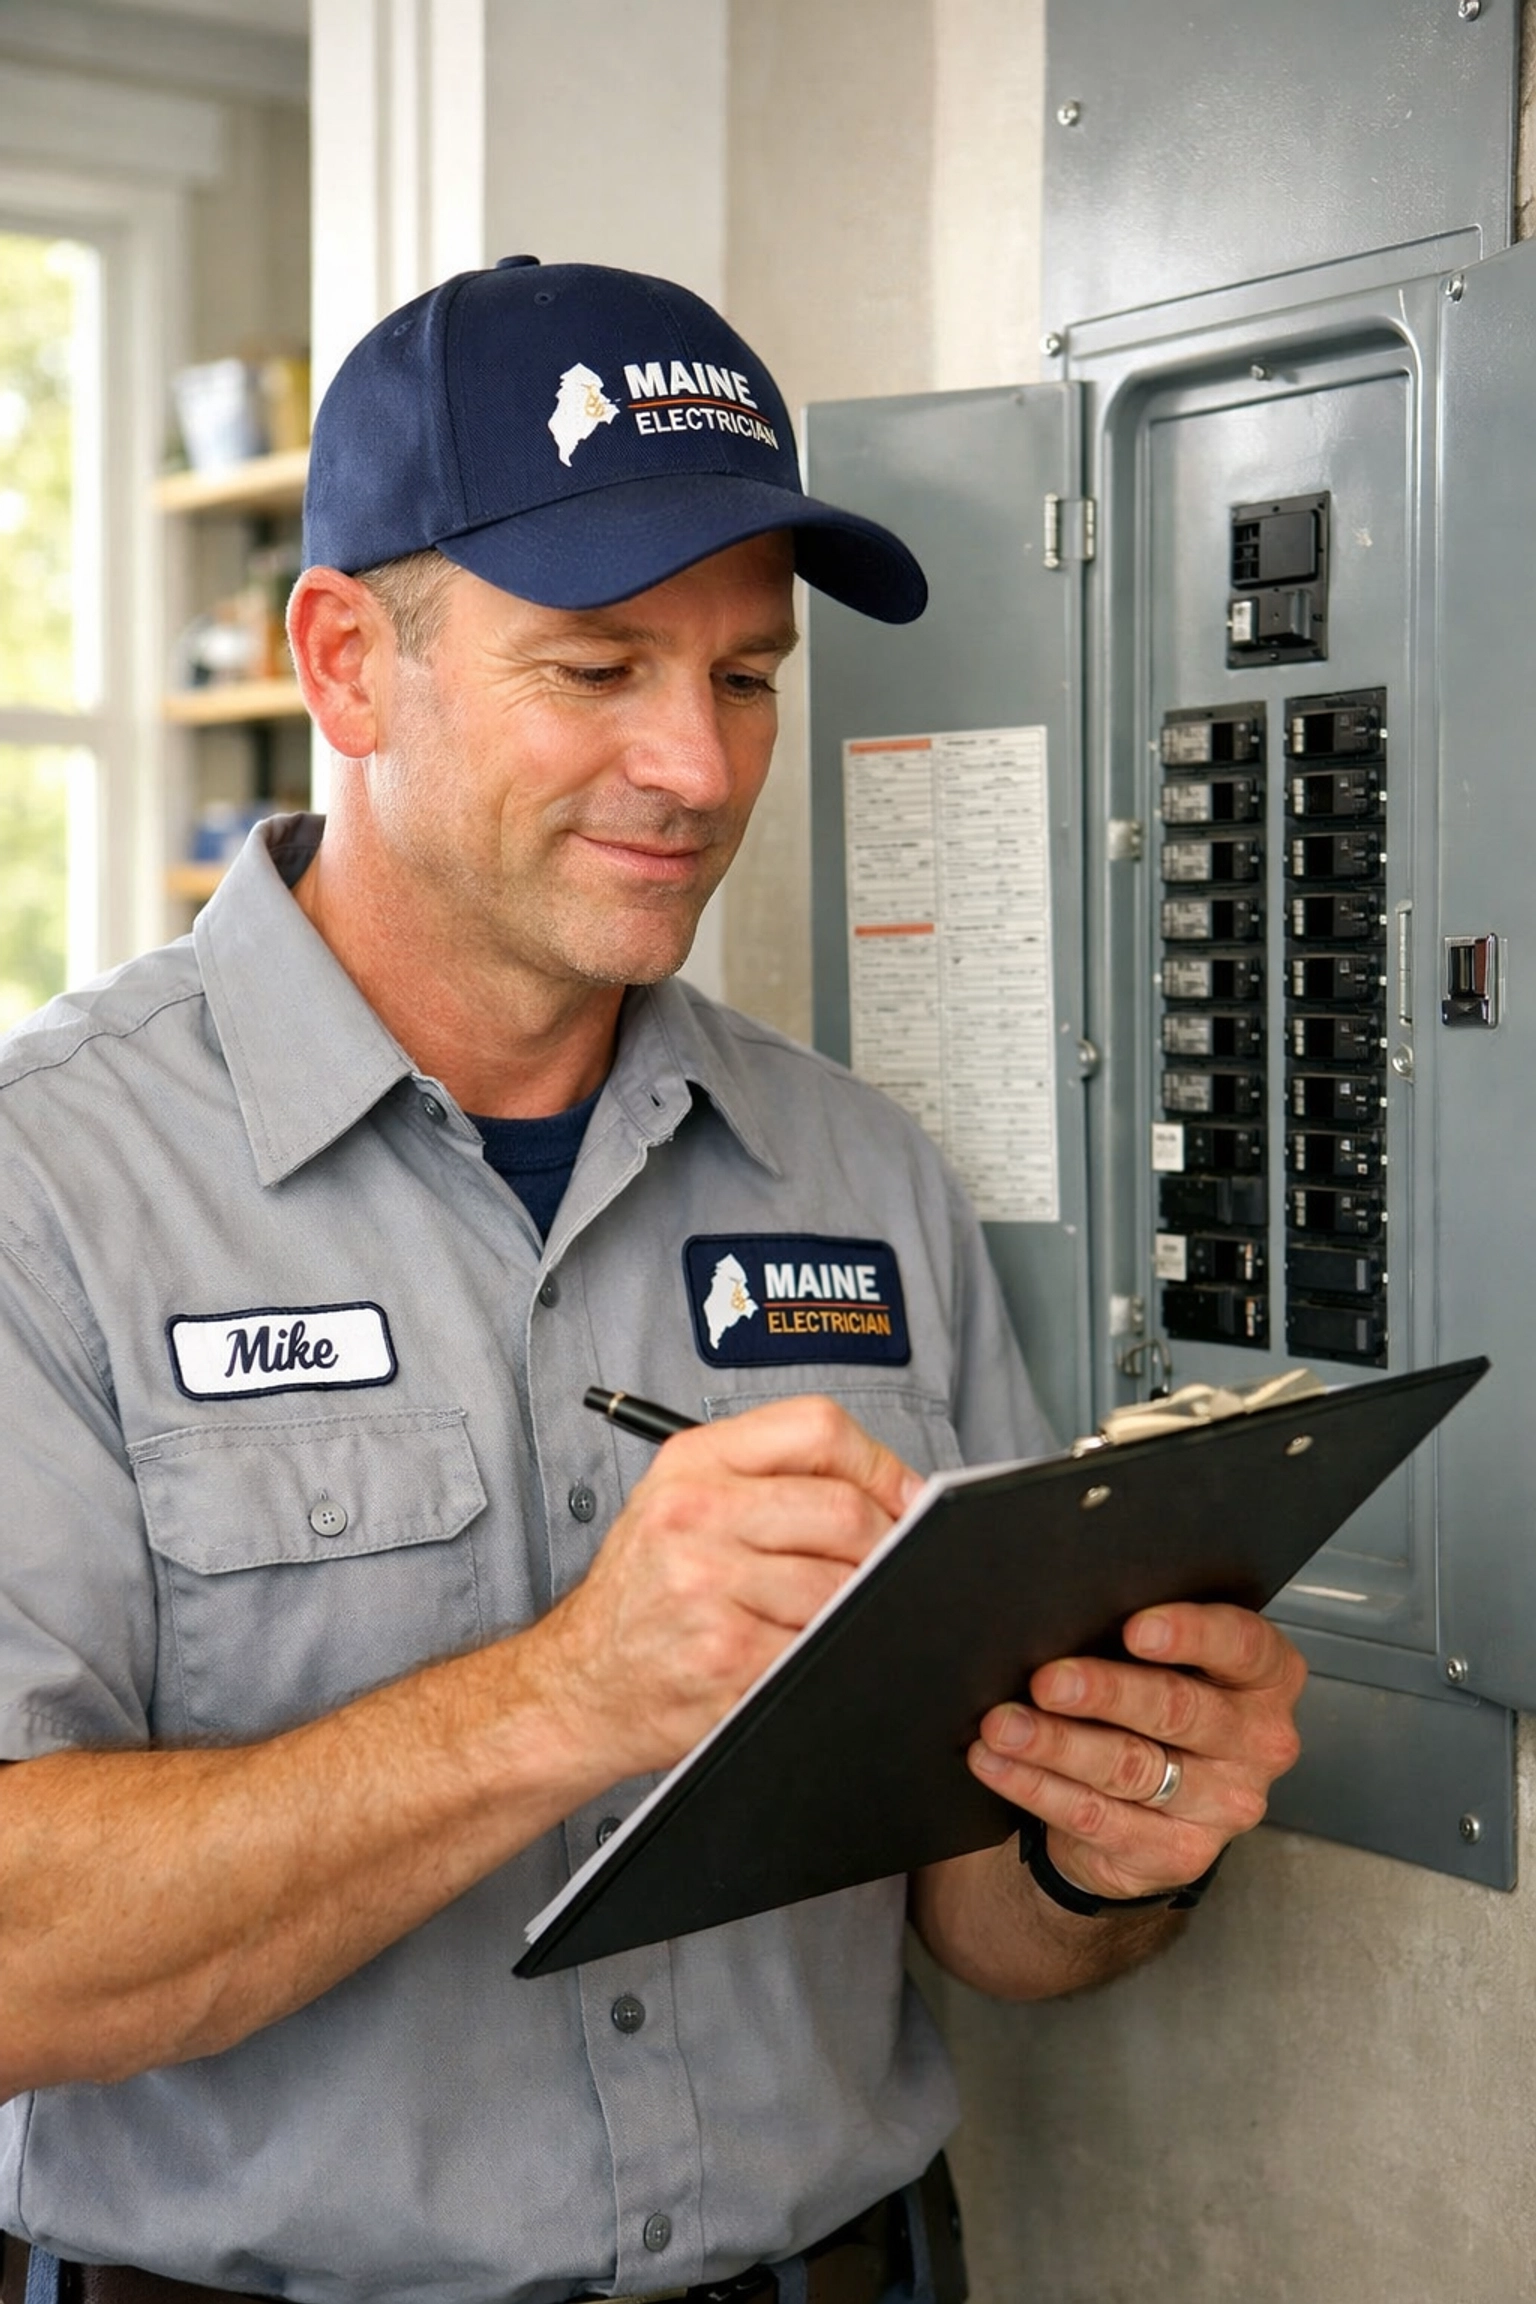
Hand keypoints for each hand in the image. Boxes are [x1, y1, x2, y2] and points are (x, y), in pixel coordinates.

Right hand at [529, 1395, 921, 1784]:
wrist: (579, 1684)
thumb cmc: (644, 1593)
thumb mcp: (682, 1503)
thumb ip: (772, 1479)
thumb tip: (896, 1495)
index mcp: (693, 1463)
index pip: (817, 1428)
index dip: (880, 1465)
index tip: (906, 1499)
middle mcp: (694, 1515)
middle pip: (843, 1510)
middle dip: (888, 1545)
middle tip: (891, 1568)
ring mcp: (707, 1587)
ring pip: (840, 1585)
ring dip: (859, 1607)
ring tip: (841, 1616)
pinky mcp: (726, 1657)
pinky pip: (819, 1647)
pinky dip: (833, 1654)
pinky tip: (812, 1654)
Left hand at [967, 1603, 1305, 1902]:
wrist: (1155, 1805)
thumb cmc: (1159, 1705)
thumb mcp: (1169, 1663)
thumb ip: (1143, 1637)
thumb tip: (1066, 1615)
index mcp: (1265, 1678)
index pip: (1241, 1645)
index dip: (1190, 1633)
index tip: (1135, 1628)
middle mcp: (1256, 1743)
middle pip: (1177, 1709)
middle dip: (1104, 1693)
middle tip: (1047, 1681)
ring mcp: (1222, 1805)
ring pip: (1130, 1767)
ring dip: (1056, 1744)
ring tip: (1003, 1725)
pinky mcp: (1179, 1854)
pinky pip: (1098, 1818)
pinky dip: (1038, 1787)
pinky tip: (999, 1765)